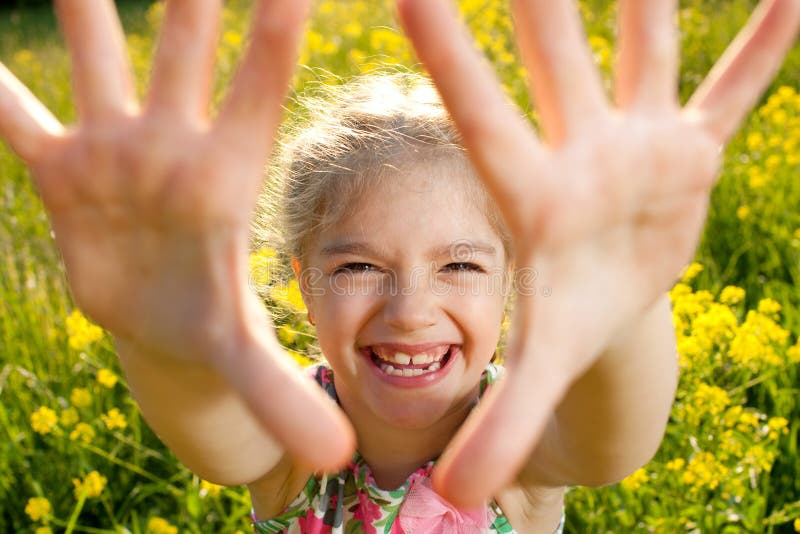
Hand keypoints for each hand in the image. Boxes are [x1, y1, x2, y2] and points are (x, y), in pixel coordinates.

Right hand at [0, 0, 353, 470]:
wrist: (164, 326)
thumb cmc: (212, 330)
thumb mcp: (242, 360)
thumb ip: (282, 398)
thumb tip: (335, 456)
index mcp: (223, 176)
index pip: (258, 89)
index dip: (273, 31)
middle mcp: (169, 144)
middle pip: (182, 42)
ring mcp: (115, 148)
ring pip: (98, 51)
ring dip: (85, 1)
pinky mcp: (62, 169)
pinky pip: (15, 116)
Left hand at [398, 0, 799, 505]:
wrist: (608, 291)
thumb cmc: (566, 316)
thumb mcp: (540, 368)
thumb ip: (500, 424)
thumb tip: (456, 499)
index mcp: (535, 194)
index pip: (483, 119)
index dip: (450, 58)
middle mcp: (583, 149)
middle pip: (557, 57)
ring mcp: (638, 140)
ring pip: (644, 46)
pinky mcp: (692, 147)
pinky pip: (733, 90)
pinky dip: (763, 48)